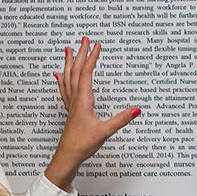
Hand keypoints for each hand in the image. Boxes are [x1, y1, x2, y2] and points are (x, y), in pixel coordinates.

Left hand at [45, 36, 140, 190]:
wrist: (68, 156)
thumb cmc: (83, 144)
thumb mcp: (106, 131)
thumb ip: (122, 119)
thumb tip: (138, 109)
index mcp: (83, 100)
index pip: (87, 73)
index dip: (92, 57)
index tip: (97, 44)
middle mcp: (75, 99)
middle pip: (77, 71)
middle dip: (81, 53)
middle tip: (85, 39)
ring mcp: (71, 104)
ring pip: (68, 78)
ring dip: (70, 62)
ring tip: (69, 49)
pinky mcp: (70, 111)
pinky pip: (65, 89)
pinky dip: (62, 79)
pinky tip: (59, 75)